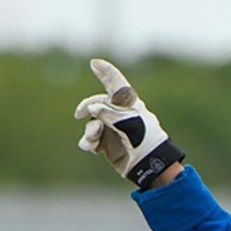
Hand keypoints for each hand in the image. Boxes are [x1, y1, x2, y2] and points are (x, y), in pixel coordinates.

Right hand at [75, 58, 184, 187]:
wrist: (151, 167)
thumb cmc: (145, 141)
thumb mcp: (128, 122)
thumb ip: (108, 112)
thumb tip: (91, 109)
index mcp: (129, 105)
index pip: (116, 85)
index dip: (106, 72)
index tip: (95, 63)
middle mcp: (120, 115)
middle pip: (97, 103)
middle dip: (87, 106)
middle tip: (80, 113)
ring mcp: (113, 130)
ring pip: (92, 123)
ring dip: (90, 129)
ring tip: (94, 137)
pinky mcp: (108, 145)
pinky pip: (92, 140)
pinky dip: (89, 142)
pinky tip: (91, 146)